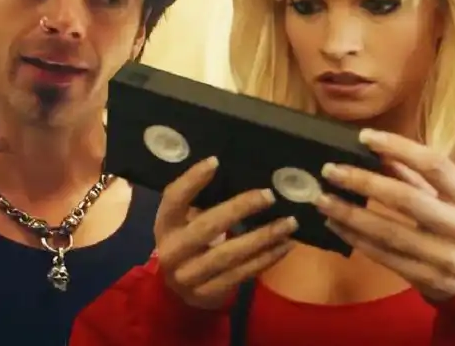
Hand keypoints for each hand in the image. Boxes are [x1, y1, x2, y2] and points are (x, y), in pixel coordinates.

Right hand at [154, 156, 297, 309]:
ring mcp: (190, 275)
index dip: (192, 180)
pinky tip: (285, 245)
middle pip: (207, 227)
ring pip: (230, 254)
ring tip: (289, 223)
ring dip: (263, 237)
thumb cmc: (186, 242)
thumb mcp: (182, 222)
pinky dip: (266, 259)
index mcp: (165, 225)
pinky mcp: (209, 293)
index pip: (174, 199)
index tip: (215, 161)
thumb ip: (200, 202)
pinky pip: (242, 274)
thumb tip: (238, 172)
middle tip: (269, 195)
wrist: (176, 292)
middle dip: (239, 209)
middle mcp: (173, 250)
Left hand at [314, 129, 454, 300]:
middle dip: (363, 182)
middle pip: (406, 198)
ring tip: (322, 199)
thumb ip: (418, 176)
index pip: (434, 165)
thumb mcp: (454, 199)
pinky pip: (383, 256)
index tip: (364, 136)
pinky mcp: (426, 278)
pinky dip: (355, 239)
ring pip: (388, 232)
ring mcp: (445, 256)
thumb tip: (378, 150)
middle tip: (330, 171)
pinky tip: (334, 224)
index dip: (399, 147)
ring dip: (350, 214)